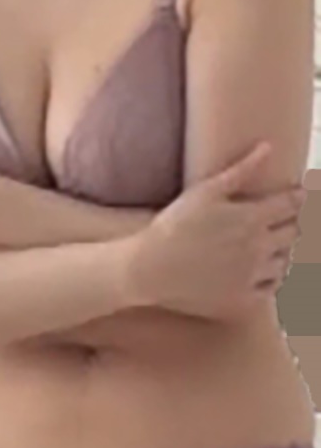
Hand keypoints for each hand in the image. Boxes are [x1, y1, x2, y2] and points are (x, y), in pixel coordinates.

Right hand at [125, 141, 304, 320]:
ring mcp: (252, 276)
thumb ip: (241, 170)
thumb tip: (268, 147)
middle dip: (289, 223)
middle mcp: (259, 248)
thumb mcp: (205, 191)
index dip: (297, 197)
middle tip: (279, 220)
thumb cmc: (174, 226)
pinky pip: (271, 289)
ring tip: (267, 246)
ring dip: (280, 252)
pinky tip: (259, 272)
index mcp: (252, 218)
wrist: (150, 269)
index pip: (292, 205)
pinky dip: (270, 278)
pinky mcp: (242, 299)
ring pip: (284, 262)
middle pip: (292, 233)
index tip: (296, 195)